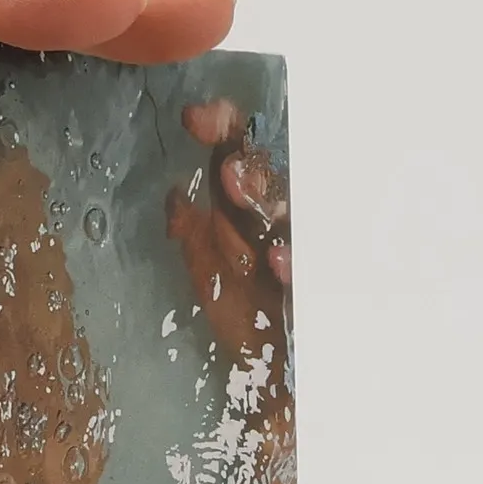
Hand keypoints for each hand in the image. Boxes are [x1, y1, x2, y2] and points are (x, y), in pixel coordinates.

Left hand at [166, 98, 290, 362]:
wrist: (270, 366)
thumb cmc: (243, 309)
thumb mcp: (208, 270)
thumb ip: (191, 233)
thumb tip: (175, 197)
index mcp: (246, 208)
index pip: (237, 155)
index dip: (220, 129)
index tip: (193, 117)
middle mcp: (272, 220)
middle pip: (265, 178)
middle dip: (243, 164)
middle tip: (219, 157)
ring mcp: (292, 249)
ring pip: (284, 213)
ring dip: (261, 198)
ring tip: (235, 182)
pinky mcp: (307, 287)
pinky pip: (302, 272)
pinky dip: (290, 264)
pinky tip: (276, 260)